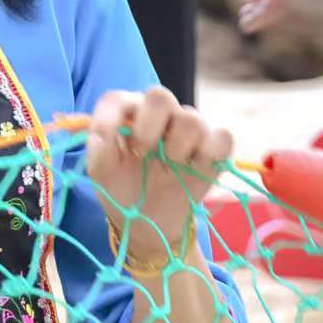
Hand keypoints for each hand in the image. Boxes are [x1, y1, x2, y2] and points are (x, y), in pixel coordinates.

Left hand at [85, 88, 232, 263]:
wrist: (148, 225)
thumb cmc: (123, 191)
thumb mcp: (102, 174)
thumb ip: (99, 148)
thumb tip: (101, 129)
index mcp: (129, 116)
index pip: (120, 98)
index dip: (113, 115)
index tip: (109, 140)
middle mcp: (161, 117)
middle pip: (160, 96)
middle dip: (149, 126)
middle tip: (142, 153)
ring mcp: (189, 132)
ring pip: (191, 118)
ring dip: (176, 147)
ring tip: (168, 169)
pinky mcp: (214, 152)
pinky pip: (223, 137)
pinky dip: (211, 152)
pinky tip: (195, 169)